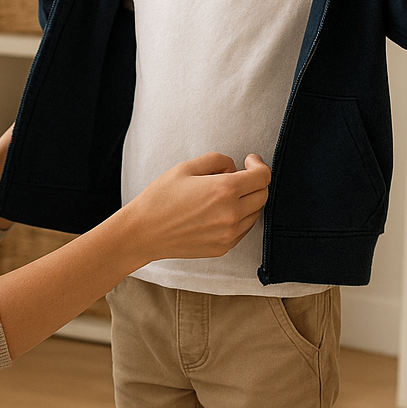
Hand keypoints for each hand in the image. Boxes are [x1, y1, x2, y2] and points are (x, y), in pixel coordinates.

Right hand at [127, 152, 270, 261]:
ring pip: (255, 213)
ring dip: (247, 201)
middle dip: (254, 182)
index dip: (259, 165)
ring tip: (223, 195)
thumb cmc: (160, 198)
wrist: (143, 232)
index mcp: (224, 190)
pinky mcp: (223, 247)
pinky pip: (243, 229)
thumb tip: (233, 167)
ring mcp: (229, 234)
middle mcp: (231, 214)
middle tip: (237, 176)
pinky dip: (238, 217)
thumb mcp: (185, 167)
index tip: (250, 162)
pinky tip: (218, 211)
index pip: (262, 176)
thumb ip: (217, 160)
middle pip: (263, 194)